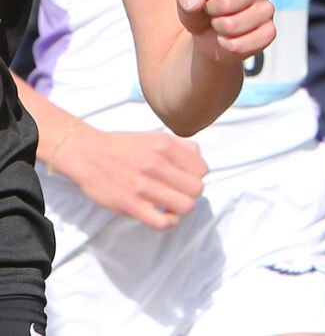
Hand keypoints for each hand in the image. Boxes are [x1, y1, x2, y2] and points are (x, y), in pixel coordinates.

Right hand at [53, 125, 207, 230]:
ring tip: (171, 204)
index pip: (202, 169)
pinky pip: (163, 222)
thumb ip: (181, 146)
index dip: (197, 176)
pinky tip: (164, 215)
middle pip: (197, 189)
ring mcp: (142, 187)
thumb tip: (199, 162)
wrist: (87, 154)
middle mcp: (156, 164)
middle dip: (191, 192)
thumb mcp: (156, 136)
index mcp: (165, 145)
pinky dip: (169, 222)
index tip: (186, 178)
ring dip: (181, 208)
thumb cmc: (123, 146)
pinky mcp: (129, 205)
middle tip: (179, 192)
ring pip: (185, 206)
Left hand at [177, 0, 273, 64]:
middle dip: (210, 11)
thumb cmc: (200, 8)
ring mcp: (268, 9)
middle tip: (211, 12)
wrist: (209, 36)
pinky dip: (229, 45)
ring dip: (218, 29)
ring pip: (233, 25)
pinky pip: (246, 43)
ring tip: (219, 25)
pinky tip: (227, 40)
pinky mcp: (269, 32)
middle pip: (227, 1)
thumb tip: (196, 1)